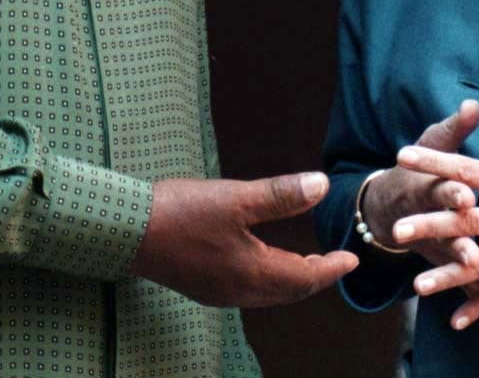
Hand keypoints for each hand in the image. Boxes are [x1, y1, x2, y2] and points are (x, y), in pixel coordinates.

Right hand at [128, 172, 358, 307]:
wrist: (125, 230)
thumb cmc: (180, 212)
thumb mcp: (235, 198)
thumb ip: (280, 195)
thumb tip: (322, 186)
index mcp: (251, 273)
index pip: (304, 278)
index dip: (331, 269)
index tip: (352, 259)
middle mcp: (237, 291)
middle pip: (288, 291)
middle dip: (314, 277)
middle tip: (334, 261)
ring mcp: (216, 292)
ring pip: (267, 292)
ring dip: (291, 279)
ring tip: (306, 261)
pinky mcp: (201, 285)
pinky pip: (248, 289)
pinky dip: (268, 278)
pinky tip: (263, 260)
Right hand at [361, 100, 478, 328]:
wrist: (389, 209)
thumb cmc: (419, 169)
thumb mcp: (432, 143)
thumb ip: (455, 128)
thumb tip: (473, 104)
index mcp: (432, 188)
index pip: (442, 189)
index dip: (452, 193)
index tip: (464, 195)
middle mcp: (434, 221)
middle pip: (448, 233)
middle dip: (459, 244)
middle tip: (473, 254)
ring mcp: (441, 247)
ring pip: (458, 266)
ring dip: (475, 279)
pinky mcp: (448, 266)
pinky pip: (466, 287)